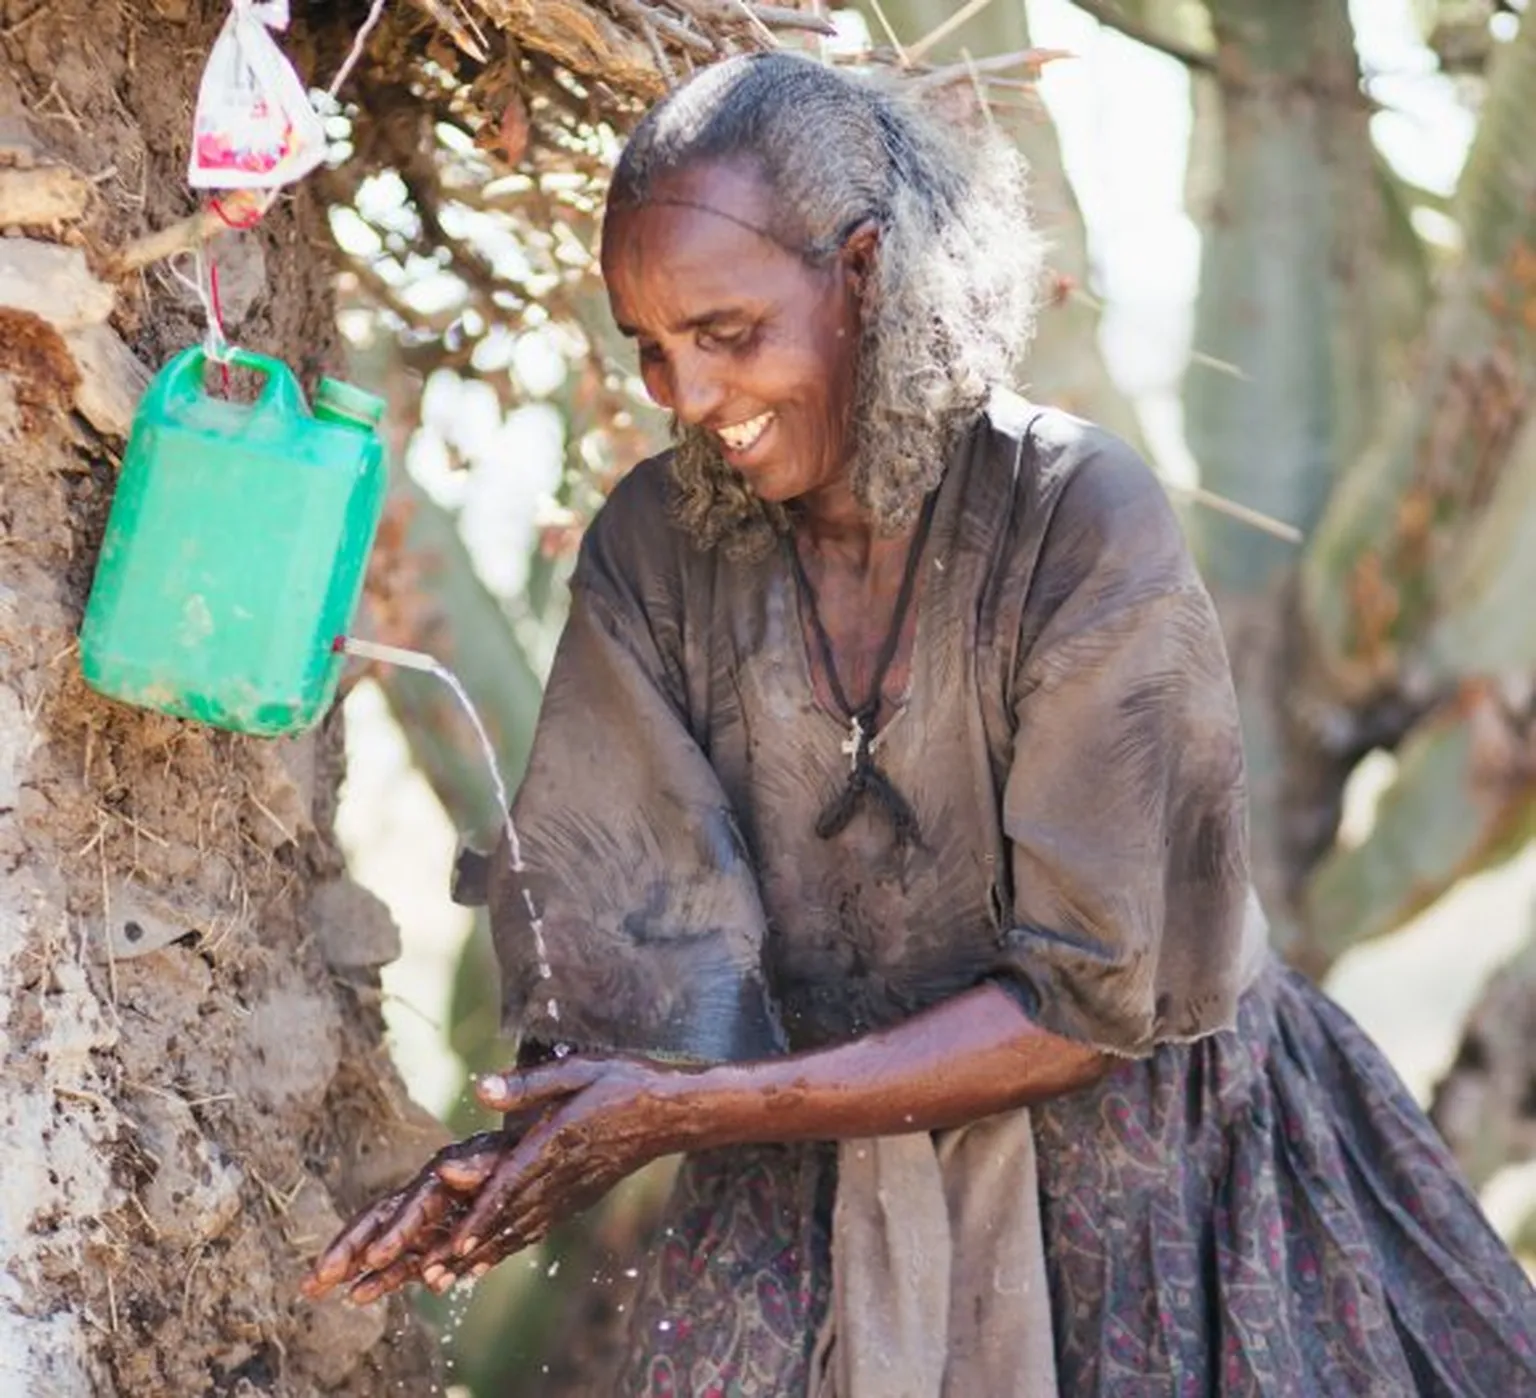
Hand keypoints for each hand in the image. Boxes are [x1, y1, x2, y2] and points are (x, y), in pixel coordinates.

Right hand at [300, 1129, 514, 1303]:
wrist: (530, 1162)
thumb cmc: (514, 1157)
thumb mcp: (502, 1157)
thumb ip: (477, 1166)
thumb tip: (445, 1168)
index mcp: (436, 1182)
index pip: (404, 1209)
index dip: (391, 1235)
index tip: (373, 1259)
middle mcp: (423, 1203)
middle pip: (378, 1226)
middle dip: (346, 1251)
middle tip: (314, 1279)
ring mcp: (427, 1225)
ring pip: (384, 1250)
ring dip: (354, 1270)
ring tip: (319, 1290)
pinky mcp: (437, 1243)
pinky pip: (409, 1264)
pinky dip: (387, 1279)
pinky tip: (362, 1294)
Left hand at [440, 1054, 683, 1279]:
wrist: (671, 1112)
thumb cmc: (623, 1081)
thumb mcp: (578, 1069)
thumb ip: (529, 1083)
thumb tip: (481, 1090)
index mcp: (557, 1141)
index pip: (513, 1183)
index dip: (483, 1213)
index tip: (457, 1241)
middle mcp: (563, 1174)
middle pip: (510, 1216)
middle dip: (471, 1246)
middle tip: (432, 1275)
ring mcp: (573, 1190)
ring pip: (522, 1227)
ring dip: (485, 1253)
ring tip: (450, 1278)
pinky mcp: (580, 1196)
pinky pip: (540, 1225)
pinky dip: (512, 1244)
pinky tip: (492, 1258)